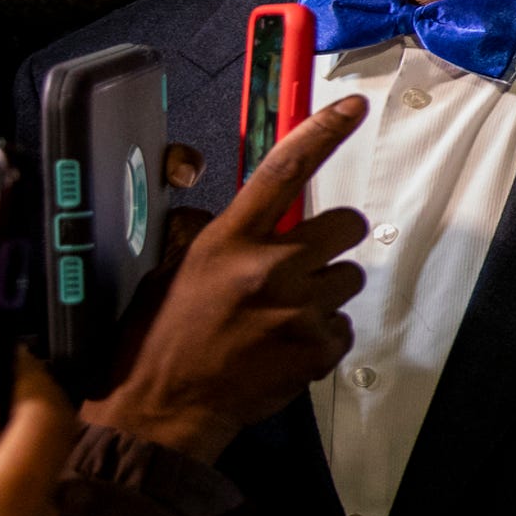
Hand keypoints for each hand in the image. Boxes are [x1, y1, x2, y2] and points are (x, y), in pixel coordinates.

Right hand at [90, 97, 371, 460]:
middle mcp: (269, 267)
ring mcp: (298, 309)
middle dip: (330, 243)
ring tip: (281, 316)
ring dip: (325, 292)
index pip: (284, 170)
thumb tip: (248, 216)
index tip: (353, 107)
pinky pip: (344, 326)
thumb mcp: (173, 271)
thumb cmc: (161, 338)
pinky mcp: (317, 348)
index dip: (323, 133)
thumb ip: (217, 236)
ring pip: (349, 278)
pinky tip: (284, 347)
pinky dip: (323, 335)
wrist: (163, 409)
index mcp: (228, 241)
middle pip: (346, 225)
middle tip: (300, 266)